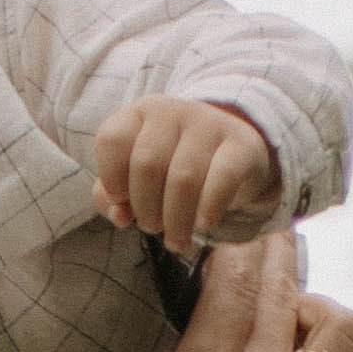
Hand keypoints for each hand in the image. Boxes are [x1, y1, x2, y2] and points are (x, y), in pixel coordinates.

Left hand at [93, 97, 278, 258]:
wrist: (232, 152)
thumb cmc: (172, 167)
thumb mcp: (135, 177)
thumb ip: (111, 197)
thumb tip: (119, 215)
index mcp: (140, 114)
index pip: (112, 139)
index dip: (111, 177)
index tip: (121, 200)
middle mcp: (173, 112)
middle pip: (147, 165)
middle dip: (145, 209)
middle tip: (153, 228)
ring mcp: (209, 124)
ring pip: (183, 178)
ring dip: (176, 220)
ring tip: (176, 240)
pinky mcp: (241, 145)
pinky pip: (223, 178)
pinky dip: (209, 207)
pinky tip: (204, 224)